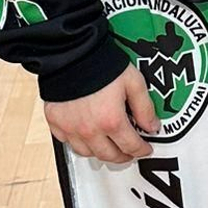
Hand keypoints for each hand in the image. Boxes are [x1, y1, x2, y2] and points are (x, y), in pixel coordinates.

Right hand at [43, 66, 158, 165]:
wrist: (71, 51)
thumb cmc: (100, 63)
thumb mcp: (133, 82)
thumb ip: (144, 107)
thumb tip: (151, 126)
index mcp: (111, 121)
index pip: (131, 147)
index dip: (142, 150)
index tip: (145, 149)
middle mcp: (90, 130)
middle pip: (109, 156)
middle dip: (123, 156)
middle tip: (129, 151)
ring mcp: (70, 128)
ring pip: (87, 153)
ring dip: (100, 152)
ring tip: (108, 144)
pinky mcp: (55, 122)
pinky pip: (67, 142)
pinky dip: (78, 142)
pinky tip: (85, 134)